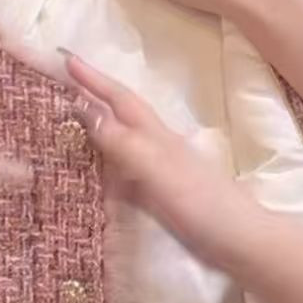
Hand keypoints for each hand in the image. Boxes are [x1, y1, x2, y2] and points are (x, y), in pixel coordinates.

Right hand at [64, 52, 264, 275]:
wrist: (241, 242)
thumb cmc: (203, 206)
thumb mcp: (159, 171)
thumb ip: (124, 142)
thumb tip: (84, 108)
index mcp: (157, 137)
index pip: (120, 100)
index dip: (94, 80)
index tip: (67, 59)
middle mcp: (158, 148)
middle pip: (121, 115)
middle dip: (94, 97)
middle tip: (61, 85)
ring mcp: (161, 172)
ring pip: (122, 140)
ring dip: (98, 127)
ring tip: (69, 122)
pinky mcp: (162, 196)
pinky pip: (124, 171)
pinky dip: (106, 163)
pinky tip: (97, 173)